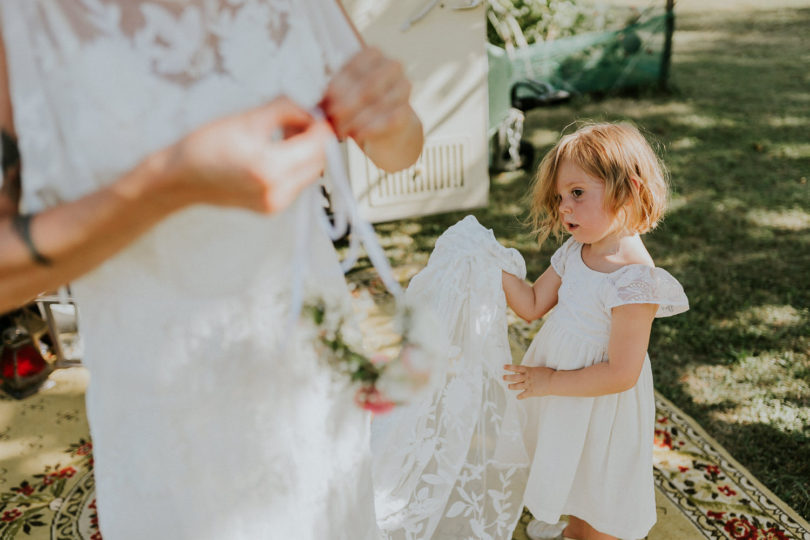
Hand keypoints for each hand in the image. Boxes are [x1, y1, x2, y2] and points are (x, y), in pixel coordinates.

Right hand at [160, 96, 331, 213]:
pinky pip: (298, 183)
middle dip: (315, 139)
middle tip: (296, 121)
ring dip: (307, 153)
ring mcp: (275, 204)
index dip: (320, 125)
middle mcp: (276, 192)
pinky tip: (276, 153)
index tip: (312, 112)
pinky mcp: (272, 209)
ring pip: (311, 173)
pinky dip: (296, 166)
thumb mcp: (248, 118)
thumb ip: (288, 110)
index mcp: (269, 168)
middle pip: (320, 161)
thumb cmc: (206, 144)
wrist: (179, 178)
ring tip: (283, 136)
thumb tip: (314, 110)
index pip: (318, 144)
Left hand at [321, 47, 413, 147]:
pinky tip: (357, 135)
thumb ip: (332, 94)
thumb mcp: (344, 92)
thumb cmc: (359, 103)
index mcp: (374, 54)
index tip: (326, 100)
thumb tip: (315, 106)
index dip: (339, 85)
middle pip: (368, 85)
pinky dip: (369, 129)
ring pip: (377, 104)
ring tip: (340, 130)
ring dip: (355, 119)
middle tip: (332, 117)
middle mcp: (392, 66)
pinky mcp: (407, 112)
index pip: (355, 67)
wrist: (386, 124)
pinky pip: (388, 121)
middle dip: (347, 104)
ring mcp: (403, 88)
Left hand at [503, 364, 554, 399]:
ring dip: (511, 386)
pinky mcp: (531, 392)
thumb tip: (530, 371)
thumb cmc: (550, 374)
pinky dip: (520, 396)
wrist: (554, 382)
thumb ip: (533, 371)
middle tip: (503, 377)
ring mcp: (528, 385)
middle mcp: (527, 377)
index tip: (503, 366)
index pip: (516, 368)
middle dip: (507, 377)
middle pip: (514, 377)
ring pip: (517, 386)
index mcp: (529, 370)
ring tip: (508, 386)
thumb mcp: (539, 369)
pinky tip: (517, 397)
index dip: (509, 367)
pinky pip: (523, 395)